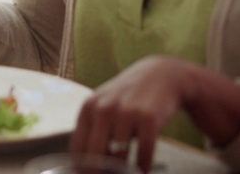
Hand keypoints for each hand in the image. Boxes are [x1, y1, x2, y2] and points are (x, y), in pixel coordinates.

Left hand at [70, 55, 187, 171]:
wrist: (161, 75)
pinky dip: (143, 166)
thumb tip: (85, 164)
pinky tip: (143, 170)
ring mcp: (125, 112)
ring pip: (120, 156)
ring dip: (124, 173)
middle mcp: (103, 109)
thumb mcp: (104, 106)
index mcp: (88, 108)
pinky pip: (143, 151)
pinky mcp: (148, 118)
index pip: (78, 148)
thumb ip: (94, 130)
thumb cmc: (129, 97)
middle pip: (96, 155)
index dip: (81, 170)